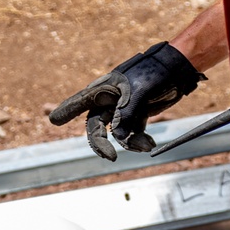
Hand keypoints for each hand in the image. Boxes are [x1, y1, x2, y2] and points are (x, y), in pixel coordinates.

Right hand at [49, 42, 205, 161]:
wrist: (176, 72)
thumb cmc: (154, 74)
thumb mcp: (139, 93)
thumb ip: (126, 115)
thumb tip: (117, 135)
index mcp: (104, 89)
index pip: (81, 102)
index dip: (67, 111)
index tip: (53, 120)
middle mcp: (109, 101)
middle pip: (96, 127)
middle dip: (101, 143)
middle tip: (110, 157)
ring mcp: (122, 110)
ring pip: (117, 134)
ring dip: (130, 143)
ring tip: (146, 146)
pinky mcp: (136, 116)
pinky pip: (132, 135)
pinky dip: (140, 141)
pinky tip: (150, 143)